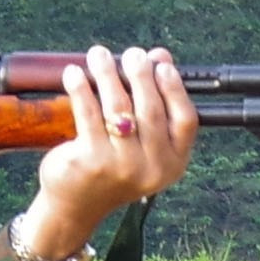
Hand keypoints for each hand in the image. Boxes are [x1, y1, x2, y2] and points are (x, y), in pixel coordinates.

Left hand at [19, 49, 197, 260]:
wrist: (76, 206)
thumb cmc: (113, 165)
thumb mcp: (142, 143)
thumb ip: (154, 103)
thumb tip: (158, 56)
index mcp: (173, 163)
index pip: (185, 120)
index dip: (175, 89)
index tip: (162, 64)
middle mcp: (151, 168)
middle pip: (151, 110)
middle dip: (141, 75)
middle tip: (132, 54)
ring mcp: (121, 166)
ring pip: (118, 108)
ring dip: (108, 74)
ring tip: (99, 55)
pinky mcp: (90, 162)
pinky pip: (88, 114)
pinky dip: (81, 88)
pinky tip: (74, 73)